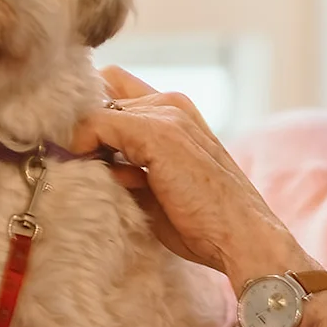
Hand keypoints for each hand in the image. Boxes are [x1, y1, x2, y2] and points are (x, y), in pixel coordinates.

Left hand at [73, 66, 303, 288]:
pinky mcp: (157, 132)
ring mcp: (166, 114)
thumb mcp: (158, 185)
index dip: (92, 116)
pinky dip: (82, 149)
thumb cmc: (204, 222)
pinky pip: (95, 124)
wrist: (244, 237)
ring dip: (85, 141)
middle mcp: (172, 103)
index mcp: (177, 113)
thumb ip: (126, 165)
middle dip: (85, 128)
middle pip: (100, 93)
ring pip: (95, 108)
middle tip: (85, 167)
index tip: (83, 152)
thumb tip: (84, 161)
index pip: (114, 90)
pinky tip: (101, 179)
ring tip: (99, 179)